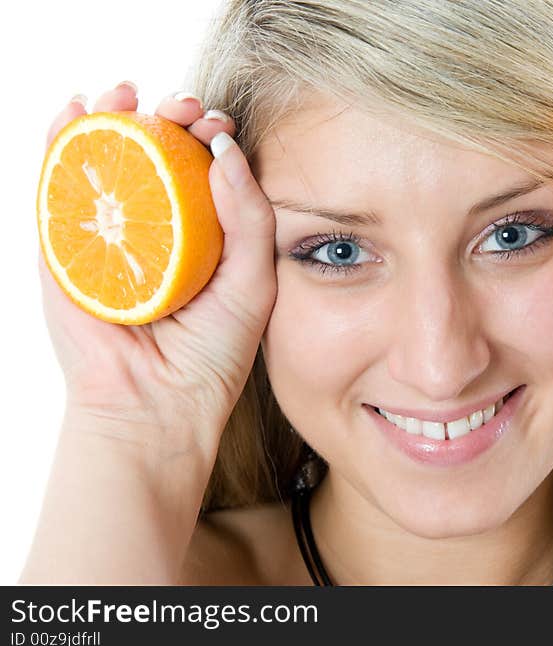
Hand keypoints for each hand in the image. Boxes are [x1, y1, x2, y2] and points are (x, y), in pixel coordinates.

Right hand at [39, 83, 276, 461]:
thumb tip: (223, 145)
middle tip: (179, 106)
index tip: (218, 123)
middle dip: (166, 116)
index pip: (204, 167)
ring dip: (112, 114)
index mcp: (204, 233)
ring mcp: (108, 234)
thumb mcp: (253, 280)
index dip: (209, 134)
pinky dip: (61, 141)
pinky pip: (57, 185)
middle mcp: (157, 227)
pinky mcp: (65, 248)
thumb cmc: (213, 352)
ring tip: (125, 92)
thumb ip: (251, 216)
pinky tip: (76, 111)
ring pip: (106, 159)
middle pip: (156, 153)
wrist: (157, 404)